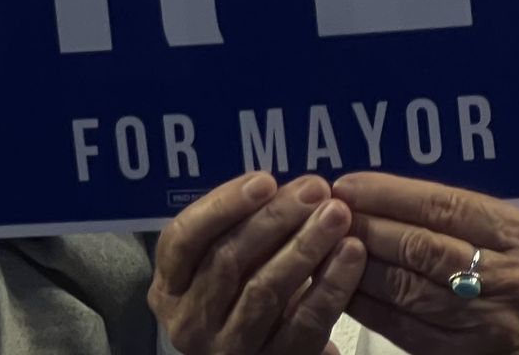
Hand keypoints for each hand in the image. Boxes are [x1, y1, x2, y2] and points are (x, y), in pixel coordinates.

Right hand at [150, 172, 365, 354]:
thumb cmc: (239, 305)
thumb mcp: (221, 272)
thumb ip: (238, 236)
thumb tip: (287, 190)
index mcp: (168, 289)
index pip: (183, 239)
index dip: (222, 206)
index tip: (265, 180)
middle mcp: (188, 321)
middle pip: (227, 259)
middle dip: (274, 218)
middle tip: (314, 189)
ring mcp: (228, 347)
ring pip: (265, 288)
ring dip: (305, 245)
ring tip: (336, 215)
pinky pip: (305, 320)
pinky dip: (331, 283)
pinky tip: (351, 254)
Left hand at [334, 172, 518, 353]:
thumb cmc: (513, 278)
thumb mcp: (504, 238)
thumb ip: (450, 215)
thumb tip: (368, 192)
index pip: (444, 206)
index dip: (386, 194)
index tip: (345, 186)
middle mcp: (513, 279)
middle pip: (420, 246)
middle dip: (364, 228)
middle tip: (324, 215)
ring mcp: (490, 322)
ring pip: (405, 287)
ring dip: (354, 265)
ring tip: (322, 247)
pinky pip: (400, 326)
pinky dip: (363, 303)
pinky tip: (338, 286)